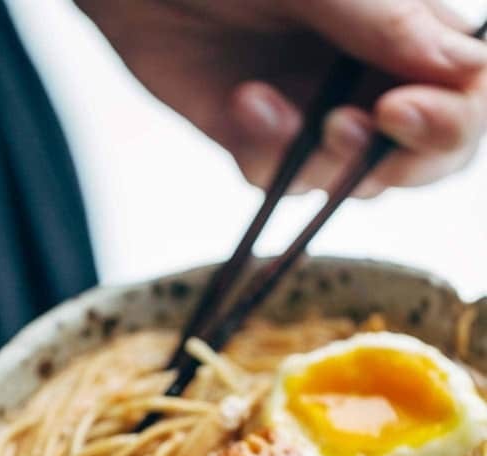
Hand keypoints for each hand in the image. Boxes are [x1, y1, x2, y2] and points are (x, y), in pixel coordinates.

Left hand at [83, 0, 486, 195]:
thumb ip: (383, 22)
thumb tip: (464, 70)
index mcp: (404, 26)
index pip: (467, 92)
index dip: (450, 120)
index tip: (397, 112)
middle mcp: (372, 76)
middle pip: (426, 155)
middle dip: (393, 158)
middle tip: (347, 128)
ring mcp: (320, 114)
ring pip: (352, 181)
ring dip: (317, 156)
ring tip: (264, 100)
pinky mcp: (267, 142)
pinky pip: (284, 181)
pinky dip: (264, 153)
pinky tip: (242, 104)